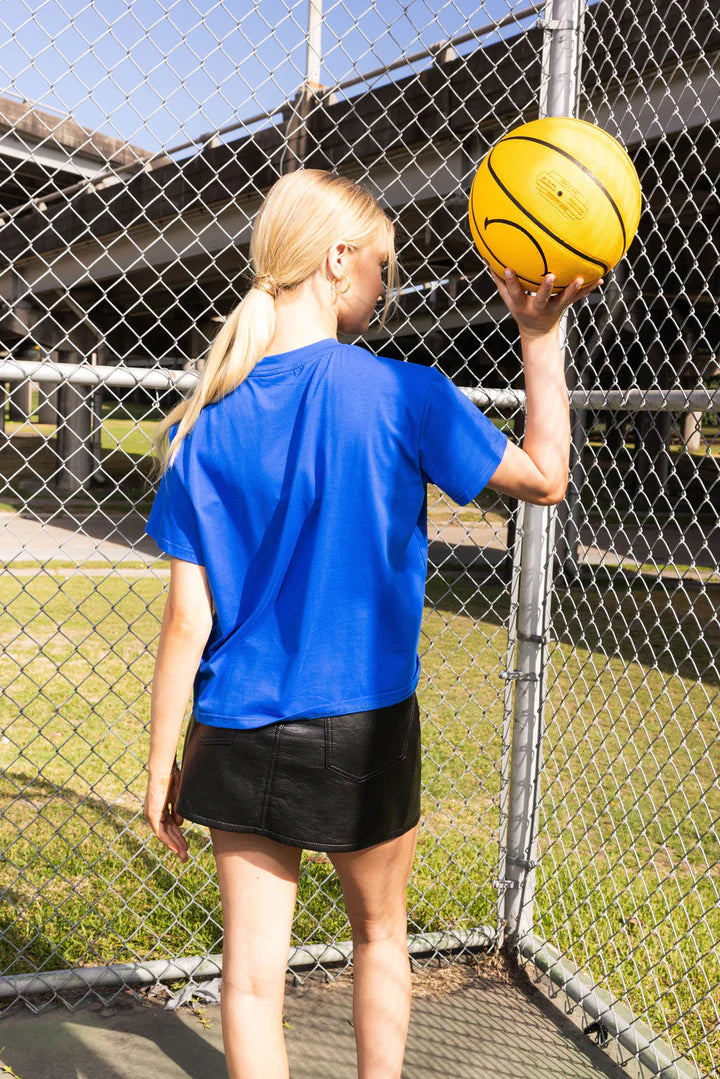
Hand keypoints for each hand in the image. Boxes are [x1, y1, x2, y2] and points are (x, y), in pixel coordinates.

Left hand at [143, 763, 188, 862]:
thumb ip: (178, 812)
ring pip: (164, 835)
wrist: (165, 770)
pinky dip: (167, 840)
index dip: (179, 837)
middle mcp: (155, 814)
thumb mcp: (178, 798)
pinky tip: (175, 848)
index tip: (187, 846)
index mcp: (161, 809)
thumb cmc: (172, 778)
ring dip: (174, 845)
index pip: (171, 827)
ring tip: (183, 856)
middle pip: (168, 833)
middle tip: (185, 857)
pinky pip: (160, 831)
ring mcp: (152, 814)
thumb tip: (179, 824)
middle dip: (178, 845)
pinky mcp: (152, 814)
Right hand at [487, 266, 603, 339]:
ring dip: (573, 289)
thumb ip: (500, 280)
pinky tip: (600, 278)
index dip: (511, 282)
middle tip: (550, 275)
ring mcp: (554, 308)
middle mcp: (538, 308)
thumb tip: (488, 257)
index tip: (508, 268)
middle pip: (542, 298)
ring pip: (565, 299)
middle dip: (546, 288)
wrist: (538, 332)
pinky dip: (589, 288)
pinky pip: (579, 297)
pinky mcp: (566, 306)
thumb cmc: (521, 309)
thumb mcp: (508, 298)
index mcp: (523, 305)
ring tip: (581, 278)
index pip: (515, 293)